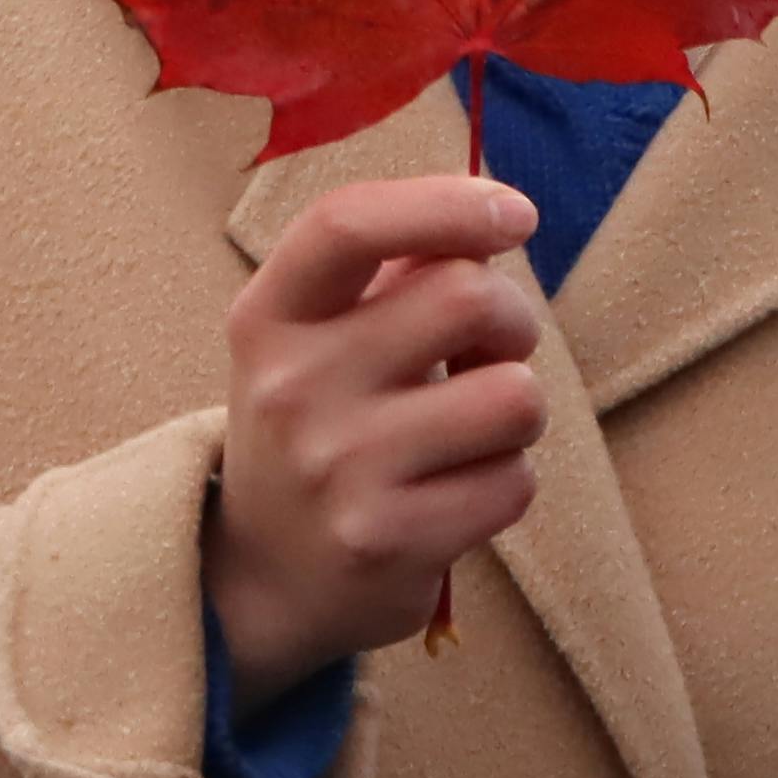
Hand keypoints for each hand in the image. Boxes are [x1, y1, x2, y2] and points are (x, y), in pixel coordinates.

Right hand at [210, 170, 548, 689]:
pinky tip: (451, 494)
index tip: (515, 215)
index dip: (446, 203)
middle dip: (511, 319)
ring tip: (465, 430)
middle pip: (468, 296)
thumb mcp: (319, 338)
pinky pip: (515, 483)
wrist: (262, 574)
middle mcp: (291, 387)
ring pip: (515, 396)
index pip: (348, 224)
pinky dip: (505, 483)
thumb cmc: (322, 424)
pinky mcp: (386, 542)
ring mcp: (336, 469)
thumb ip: (394, 275)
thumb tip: (489, 222)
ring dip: (515, 410)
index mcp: (270, 317)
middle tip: (489, 351)